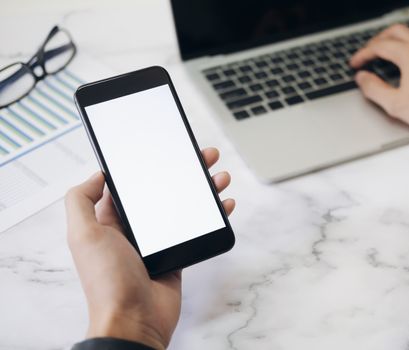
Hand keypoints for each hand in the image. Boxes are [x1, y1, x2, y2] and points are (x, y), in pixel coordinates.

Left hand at [65, 147, 234, 349]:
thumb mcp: (84, 235)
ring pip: (184, 206)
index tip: (166, 148)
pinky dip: (212, 215)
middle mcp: (135, 228)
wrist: (135, 321)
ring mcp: (158, 242)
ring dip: (202, 189)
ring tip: (218, 175)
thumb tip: (97, 174)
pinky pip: (197, 229)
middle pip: (164, 190)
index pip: (132, 183)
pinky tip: (225, 204)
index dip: (149, 164)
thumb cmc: (108, 282)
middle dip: (184, 170)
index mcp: (111, 220)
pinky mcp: (177, 255)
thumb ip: (81, 200)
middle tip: (201, 155)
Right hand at [350, 24, 408, 149]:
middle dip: (377, 40)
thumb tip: (362, 79)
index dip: (363, 54)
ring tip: (386, 50)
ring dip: (395, 38)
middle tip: (368, 52)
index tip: (356, 63)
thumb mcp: (395, 104)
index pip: (379, 46)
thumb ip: (373, 89)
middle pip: (395, 31)